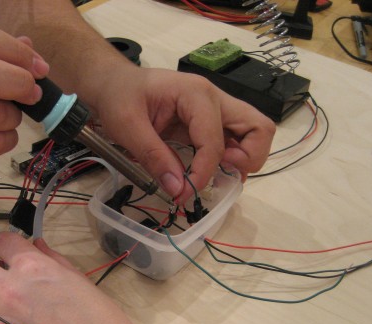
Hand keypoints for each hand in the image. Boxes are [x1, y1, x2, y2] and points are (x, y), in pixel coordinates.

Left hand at [90, 67, 275, 200]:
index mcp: (194, 94)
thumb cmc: (118, 97)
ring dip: (244, 159)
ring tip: (218, 175)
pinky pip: (235, 141)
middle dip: (248, 159)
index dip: (204, 171)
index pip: (215, 139)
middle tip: (222, 175)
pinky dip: (232, 159)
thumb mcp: (127, 126)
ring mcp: (216, 110)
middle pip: (258, 127)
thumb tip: (179, 189)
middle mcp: (214, 99)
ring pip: (253, 133)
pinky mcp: (210, 122)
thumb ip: (154, 157)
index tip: (184, 193)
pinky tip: (210, 171)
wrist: (113, 83)